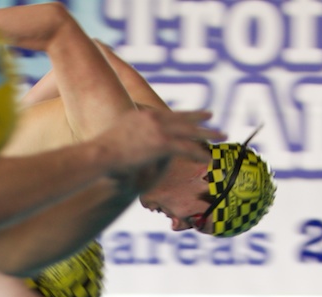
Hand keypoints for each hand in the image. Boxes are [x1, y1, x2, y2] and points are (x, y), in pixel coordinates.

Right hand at [102, 108, 224, 177]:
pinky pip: (186, 148)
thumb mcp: (113, 138)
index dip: (181, 114)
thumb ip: (126, 139)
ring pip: (189, 131)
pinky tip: (209, 158)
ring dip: (207, 134)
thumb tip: (129, 148)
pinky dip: (199, 153)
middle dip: (198, 118)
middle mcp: (152, 118)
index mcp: (141, 115)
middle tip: (211, 117)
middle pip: (181, 118)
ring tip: (222, 136)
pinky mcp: (162, 143)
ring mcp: (158, 130)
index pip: (167, 113)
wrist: (99, 154)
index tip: (191, 114)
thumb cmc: (101, 154)